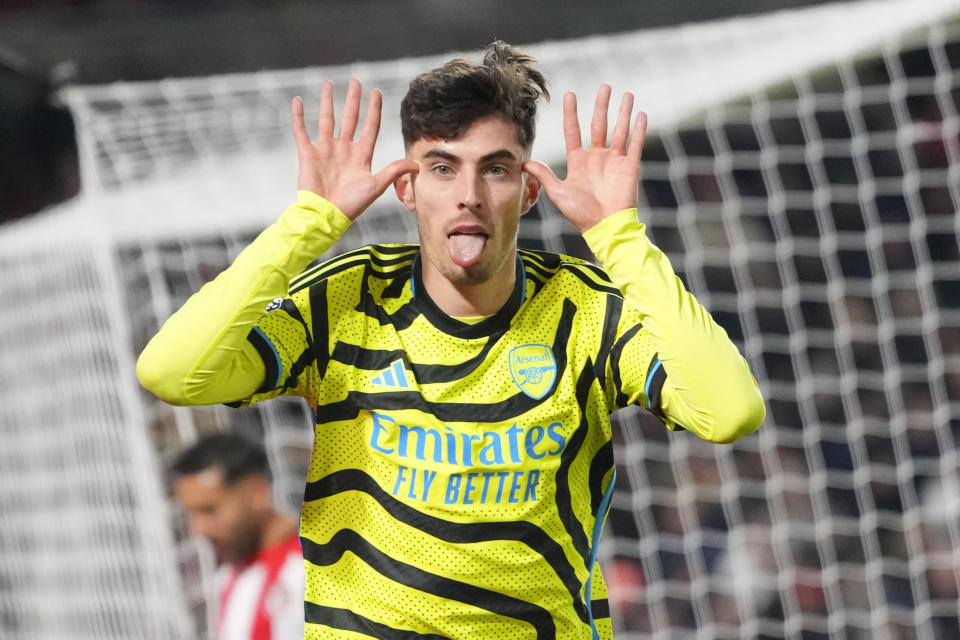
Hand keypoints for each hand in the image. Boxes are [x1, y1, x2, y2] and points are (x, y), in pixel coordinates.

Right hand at [291, 79, 417, 219]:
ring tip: (329, 83)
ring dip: (328, 102)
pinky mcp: (308, 154)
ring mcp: (325, 151)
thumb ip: (395, 171)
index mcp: (361, 156)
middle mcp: (343, 150)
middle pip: (350, 118)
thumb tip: (417, 164)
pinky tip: (298, 100)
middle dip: (353, 100)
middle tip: (356, 81)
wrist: (325, 216)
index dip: (373, 110)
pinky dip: (298, 116)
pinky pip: (301, 131)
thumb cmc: (351, 205)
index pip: (370, 127)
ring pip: (326, 119)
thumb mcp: (377, 186)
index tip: (376, 92)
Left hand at [523, 85, 646, 232]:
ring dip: (623, 112)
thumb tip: (524, 161)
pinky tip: (640, 113)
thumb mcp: (558, 192)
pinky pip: (635, 143)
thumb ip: (544, 175)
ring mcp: (614, 160)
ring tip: (626, 93)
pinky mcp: (629, 166)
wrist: (605, 227)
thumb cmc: (580, 213)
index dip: (571, 113)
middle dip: (601, 105)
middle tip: (604, 86)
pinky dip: (638, 129)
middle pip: (598, 125)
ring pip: (619, 130)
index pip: (574, 131)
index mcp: (578, 161)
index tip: (570, 94)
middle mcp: (596, 157)